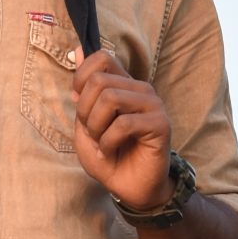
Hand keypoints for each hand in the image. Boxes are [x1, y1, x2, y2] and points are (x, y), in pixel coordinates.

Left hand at [71, 49, 176, 212]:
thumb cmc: (108, 156)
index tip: (81, 105)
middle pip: (99, 80)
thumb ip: (82, 91)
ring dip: (96, 127)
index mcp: (122, 85)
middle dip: (85, 111)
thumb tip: (76, 50)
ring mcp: (152, 105)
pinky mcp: (160, 124)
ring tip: (102, 143)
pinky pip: (123, 124)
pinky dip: (108, 142)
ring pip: (110, 98)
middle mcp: (139, 89)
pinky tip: (111, 151)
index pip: (101, 57)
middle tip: (93, 132)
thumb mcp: (84, 124)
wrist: (129, 188)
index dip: (81, 78)